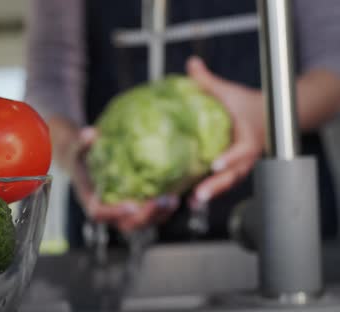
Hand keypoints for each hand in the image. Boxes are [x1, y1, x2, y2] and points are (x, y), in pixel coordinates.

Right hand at [69, 127, 178, 232]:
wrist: (82, 161)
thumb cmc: (80, 155)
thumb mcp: (78, 146)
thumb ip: (82, 141)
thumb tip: (89, 133)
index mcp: (90, 198)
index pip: (99, 213)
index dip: (115, 213)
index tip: (132, 205)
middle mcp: (105, 209)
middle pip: (125, 224)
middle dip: (145, 216)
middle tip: (161, 201)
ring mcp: (119, 212)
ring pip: (139, 223)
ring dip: (157, 215)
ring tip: (173, 200)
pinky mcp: (131, 208)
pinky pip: (147, 216)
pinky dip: (160, 211)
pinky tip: (174, 197)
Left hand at [186, 56, 265, 207]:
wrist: (265, 117)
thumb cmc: (245, 104)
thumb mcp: (228, 91)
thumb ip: (208, 81)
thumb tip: (191, 63)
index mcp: (248, 137)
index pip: (241, 151)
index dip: (229, 158)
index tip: (215, 164)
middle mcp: (245, 156)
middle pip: (233, 176)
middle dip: (216, 187)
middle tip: (199, 196)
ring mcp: (240, 166)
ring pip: (228, 184)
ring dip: (211, 194)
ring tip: (193, 203)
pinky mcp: (232, 171)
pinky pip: (222, 184)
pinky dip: (209, 192)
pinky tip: (189, 200)